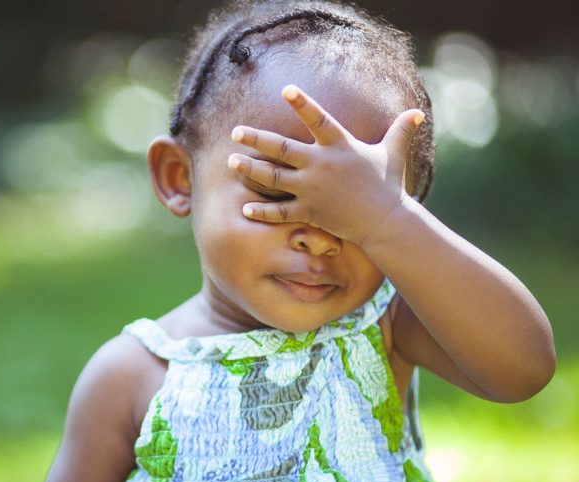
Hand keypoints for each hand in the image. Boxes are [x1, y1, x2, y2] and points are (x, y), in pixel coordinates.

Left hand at [227, 84, 423, 245]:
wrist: (385, 222)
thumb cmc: (388, 185)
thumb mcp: (393, 154)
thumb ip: (400, 131)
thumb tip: (418, 112)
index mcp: (339, 146)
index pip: (318, 119)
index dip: (303, 104)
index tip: (285, 90)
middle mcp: (321, 165)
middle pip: (282, 148)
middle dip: (256, 139)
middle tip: (235, 131)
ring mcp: (312, 189)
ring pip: (274, 177)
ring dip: (250, 169)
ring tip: (231, 162)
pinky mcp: (309, 212)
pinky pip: (280, 211)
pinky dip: (262, 211)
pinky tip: (244, 207)